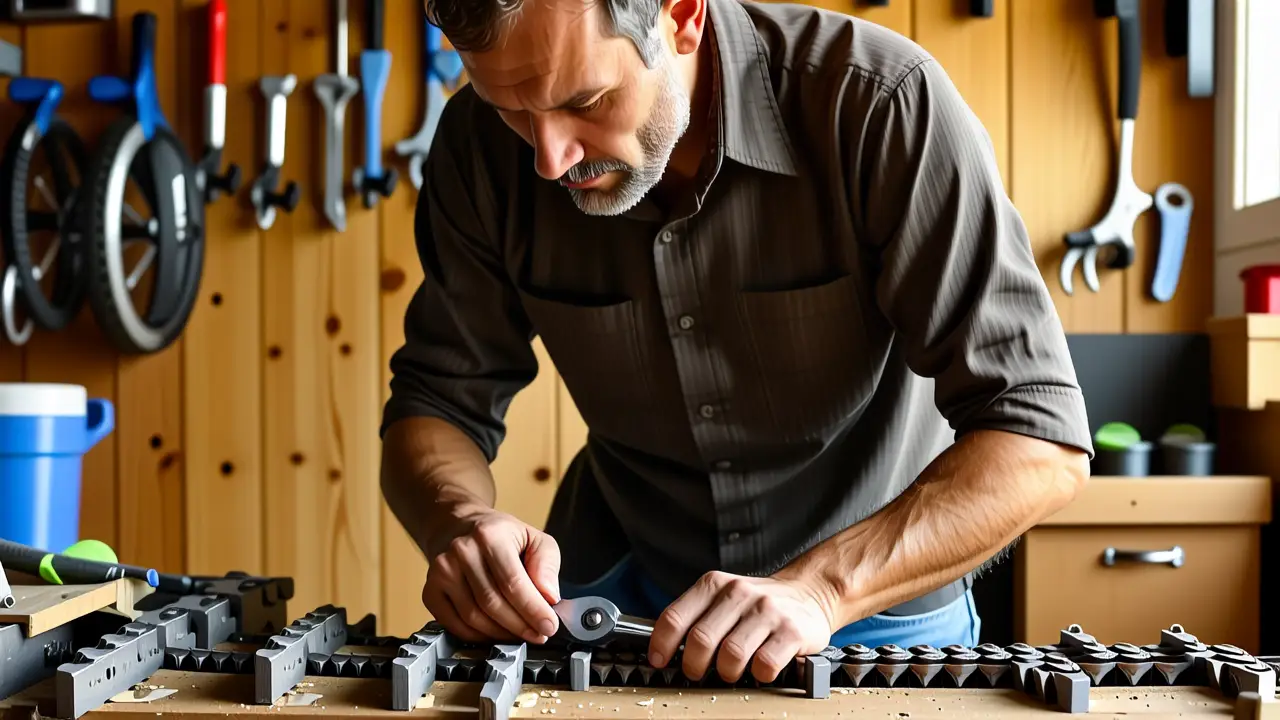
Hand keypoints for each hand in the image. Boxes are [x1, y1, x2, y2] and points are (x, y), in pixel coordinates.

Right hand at [423, 507, 561, 644]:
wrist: (459, 527)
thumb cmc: (500, 536)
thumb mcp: (534, 538)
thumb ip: (546, 565)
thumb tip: (549, 597)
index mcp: (489, 535)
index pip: (513, 582)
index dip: (533, 610)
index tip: (549, 626)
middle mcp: (461, 551)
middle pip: (492, 603)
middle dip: (520, 626)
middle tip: (538, 635)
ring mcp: (442, 572)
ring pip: (474, 618)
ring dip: (501, 634)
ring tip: (520, 634)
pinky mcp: (430, 591)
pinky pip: (454, 625)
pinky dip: (478, 636)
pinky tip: (495, 633)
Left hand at [646, 571, 834, 683]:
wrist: (808, 592)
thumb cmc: (757, 603)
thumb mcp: (723, 596)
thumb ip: (696, 615)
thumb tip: (665, 648)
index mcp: (715, 584)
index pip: (675, 617)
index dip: (662, 645)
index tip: (659, 661)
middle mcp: (739, 593)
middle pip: (701, 640)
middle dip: (694, 665)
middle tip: (698, 672)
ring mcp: (767, 611)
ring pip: (731, 655)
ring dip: (727, 672)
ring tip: (731, 671)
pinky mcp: (791, 631)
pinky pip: (764, 664)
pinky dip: (758, 675)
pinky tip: (759, 669)